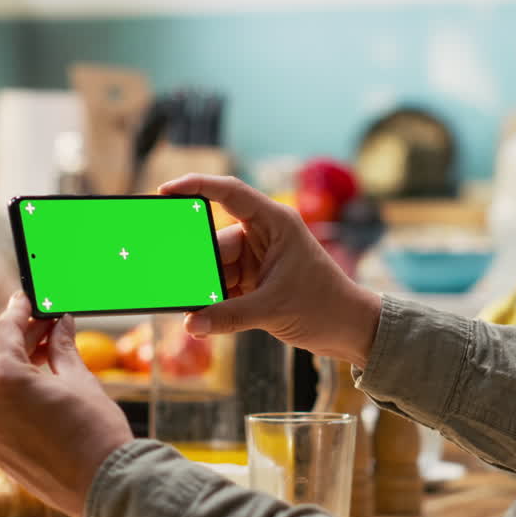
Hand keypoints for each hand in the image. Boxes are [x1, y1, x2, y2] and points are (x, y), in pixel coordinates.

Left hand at [0, 293, 134, 516]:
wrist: (105, 488)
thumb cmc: (97, 433)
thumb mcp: (79, 380)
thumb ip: (61, 348)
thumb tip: (58, 325)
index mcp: (1, 380)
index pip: (2, 330)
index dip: (18, 310)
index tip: (28, 299)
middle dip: (20, 339)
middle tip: (49, 326)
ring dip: (15, 367)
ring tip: (48, 357)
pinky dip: (11, 394)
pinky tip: (38, 388)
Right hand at [158, 174, 381, 367]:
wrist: (350, 330)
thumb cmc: (325, 307)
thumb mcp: (274, 309)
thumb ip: (228, 316)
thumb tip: (191, 323)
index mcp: (275, 223)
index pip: (230, 193)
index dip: (196, 186)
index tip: (165, 191)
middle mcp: (264, 236)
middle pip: (216, 242)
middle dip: (198, 263)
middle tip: (176, 280)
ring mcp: (258, 260)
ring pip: (216, 268)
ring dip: (206, 289)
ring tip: (192, 309)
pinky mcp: (255, 283)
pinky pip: (223, 287)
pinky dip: (213, 301)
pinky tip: (201, 317)